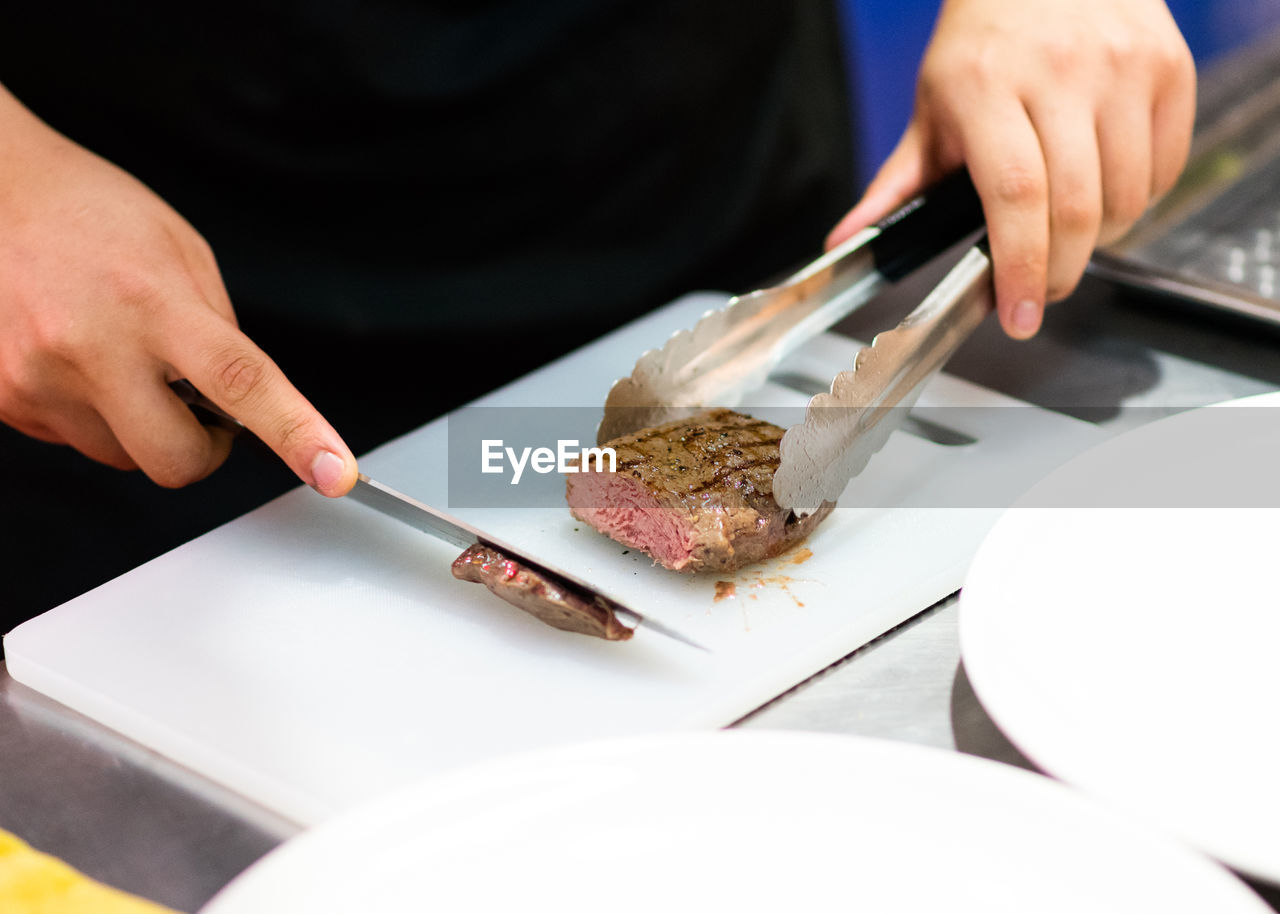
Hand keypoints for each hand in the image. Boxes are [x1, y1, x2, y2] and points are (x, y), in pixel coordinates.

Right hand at [0, 86, 357, 494]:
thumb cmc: (89, 214)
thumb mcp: (181, 251)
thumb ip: (219, 328)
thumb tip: (245, 399)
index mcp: (153, 302)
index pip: (242, 383)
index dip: (295, 434)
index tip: (333, 472)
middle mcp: (91, 347)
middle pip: (176, 460)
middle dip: (202, 450)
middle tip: (200, 409)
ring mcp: (38, 379)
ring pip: (123, 458)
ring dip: (140, 428)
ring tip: (120, 361)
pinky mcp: (4, 400)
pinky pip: (74, 440)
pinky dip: (92, 414)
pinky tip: (78, 360)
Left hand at [828, 0, 1195, 338]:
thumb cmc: (983, 44)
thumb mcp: (931, 109)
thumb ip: (896, 185)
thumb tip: (848, 242)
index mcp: (986, 86)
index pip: (1015, 195)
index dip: (1019, 267)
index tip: (1017, 315)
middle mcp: (1061, 72)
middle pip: (1075, 208)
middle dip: (1058, 273)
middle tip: (1038, 293)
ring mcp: (1123, 67)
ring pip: (1126, 197)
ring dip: (1099, 241)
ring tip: (1066, 236)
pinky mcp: (1169, 67)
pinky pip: (1165, 168)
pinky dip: (1137, 203)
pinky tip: (1105, 193)